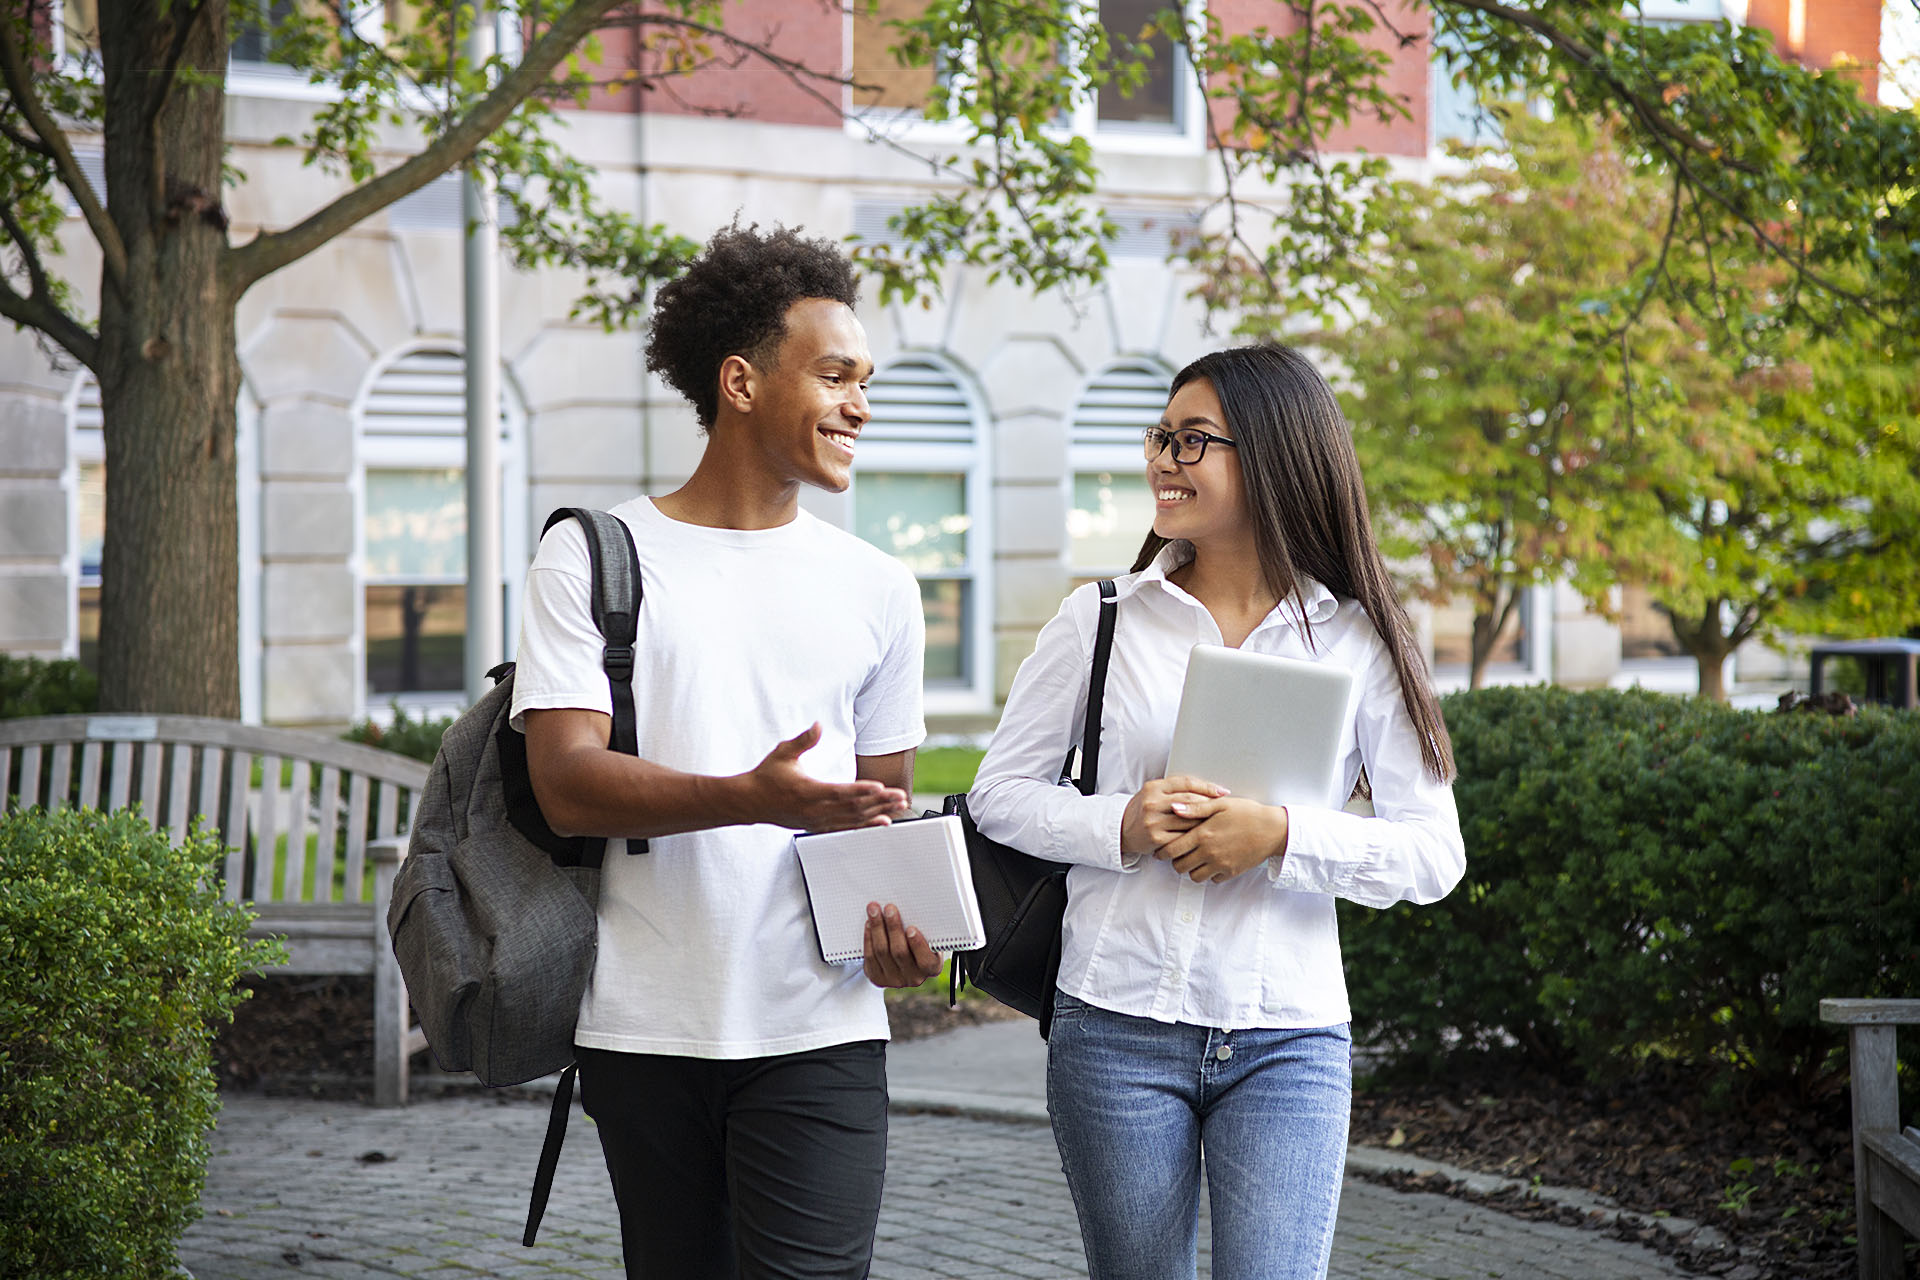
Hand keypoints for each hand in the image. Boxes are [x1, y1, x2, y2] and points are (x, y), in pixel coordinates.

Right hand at [740, 724, 909, 830]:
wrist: (750, 802)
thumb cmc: (766, 776)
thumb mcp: (783, 753)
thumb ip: (803, 741)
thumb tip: (817, 726)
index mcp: (807, 790)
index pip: (839, 792)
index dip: (861, 790)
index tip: (880, 787)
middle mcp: (814, 810)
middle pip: (853, 808)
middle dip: (880, 802)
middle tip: (900, 797)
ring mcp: (817, 821)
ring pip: (853, 819)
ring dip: (878, 813)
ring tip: (898, 807)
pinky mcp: (818, 826)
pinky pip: (847, 828)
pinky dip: (866, 825)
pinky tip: (882, 822)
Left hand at [862, 902, 943, 987]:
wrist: (904, 959)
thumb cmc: (918, 941)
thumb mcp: (927, 937)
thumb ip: (923, 929)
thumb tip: (909, 909)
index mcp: (932, 967)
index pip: (926, 960)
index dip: (918, 944)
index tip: (911, 928)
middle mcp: (914, 977)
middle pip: (899, 952)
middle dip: (893, 927)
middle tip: (889, 908)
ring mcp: (894, 980)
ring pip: (882, 952)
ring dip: (877, 928)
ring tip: (874, 909)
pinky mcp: (878, 978)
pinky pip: (870, 957)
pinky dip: (868, 938)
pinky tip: (868, 924)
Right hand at [1121, 775, 1230, 855]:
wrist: (1122, 830)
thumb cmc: (1143, 810)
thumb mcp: (1154, 793)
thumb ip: (1175, 790)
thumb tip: (1208, 789)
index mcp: (1153, 787)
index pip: (1186, 783)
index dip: (1207, 787)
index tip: (1222, 792)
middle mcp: (1152, 803)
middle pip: (1190, 800)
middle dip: (1210, 804)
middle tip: (1224, 807)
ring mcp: (1154, 822)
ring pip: (1189, 820)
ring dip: (1205, 821)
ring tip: (1218, 822)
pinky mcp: (1157, 839)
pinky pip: (1183, 837)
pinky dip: (1195, 836)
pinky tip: (1204, 836)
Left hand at [1151, 797, 1287, 883]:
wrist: (1272, 829)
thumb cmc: (1247, 813)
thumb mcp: (1220, 804)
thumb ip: (1195, 807)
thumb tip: (1173, 808)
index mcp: (1203, 834)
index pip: (1172, 849)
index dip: (1162, 852)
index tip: (1160, 851)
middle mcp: (1209, 852)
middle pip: (1180, 866)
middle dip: (1175, 861)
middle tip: (1178, 855)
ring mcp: (1221, 864)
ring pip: (1194, 876)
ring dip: (1191, 869)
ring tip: (1194, 859)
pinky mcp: (1232, 872)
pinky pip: (1212, 880)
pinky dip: (1209, 874)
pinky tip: (1211, 862)